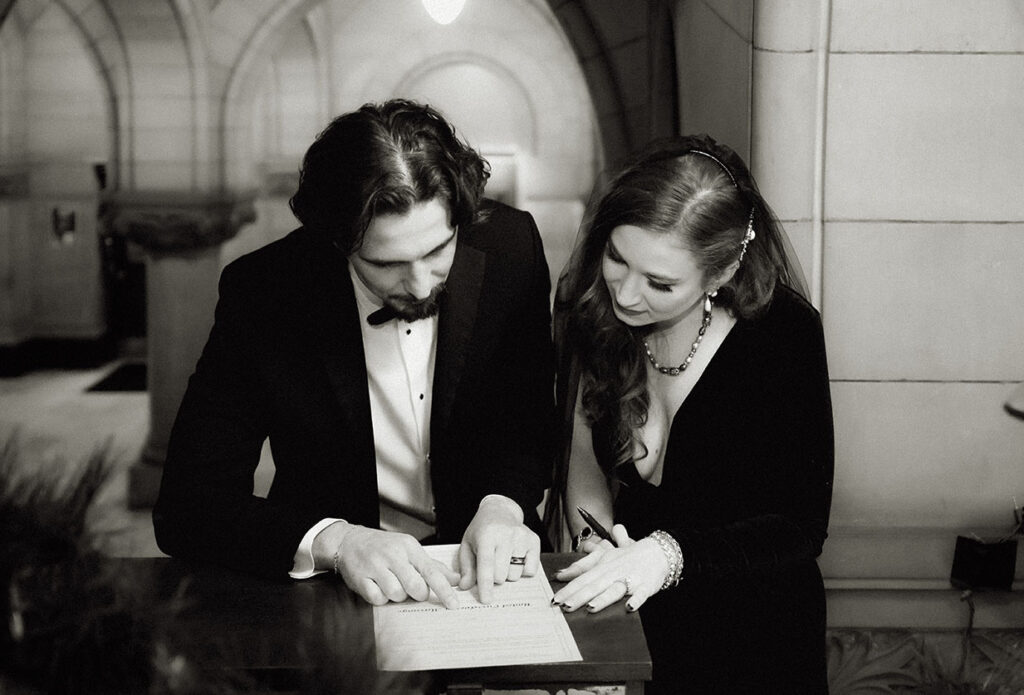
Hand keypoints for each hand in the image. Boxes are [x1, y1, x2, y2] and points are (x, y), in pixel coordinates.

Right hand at [319, 522, 459, 608]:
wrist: (349, 541)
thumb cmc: (383, 547)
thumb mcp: (409, 549)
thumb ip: (432, 566)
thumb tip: (455, 579)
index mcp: (409, 547)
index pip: (431, 571)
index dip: (444, 590)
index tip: (453, 604)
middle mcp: (393, 555)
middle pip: (415, 587)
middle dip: (416, 593)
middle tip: (410, 587)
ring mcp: (375, 566)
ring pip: (397, 594)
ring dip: (397, 595)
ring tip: (391, 583)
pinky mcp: (360, 578)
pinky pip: (377, 598)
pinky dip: (380, 597)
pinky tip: (377, 586)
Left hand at [456, 494, 540, 602]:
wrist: (500, 510)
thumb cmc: (481, 531)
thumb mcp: (467, 545)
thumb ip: (466, 567)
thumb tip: (466, 587)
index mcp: (487, 535)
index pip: (486, 565)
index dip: (485, 585)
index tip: (486, 600)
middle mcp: (506, 535)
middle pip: (501, 575)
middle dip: (494, 578)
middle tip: (491, 566)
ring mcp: (522, 537)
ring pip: (515, 575)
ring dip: (507, 574)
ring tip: (503, 559)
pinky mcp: (534, 541)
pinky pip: (530, 570)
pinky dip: (522, 570)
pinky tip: (515, 559)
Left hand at [551, 524, 668, 612]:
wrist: (657, 552)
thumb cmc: (626, 557)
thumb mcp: (603, 558)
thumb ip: (581, 566)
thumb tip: (559, 574)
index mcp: (603, 567)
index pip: (582, 579)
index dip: (568, 589)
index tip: (554, 600)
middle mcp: (614, 573)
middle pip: (594, 585)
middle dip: (579, 596)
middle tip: (565, 607)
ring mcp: (630, 579)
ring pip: (615, 590)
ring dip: (603, 599)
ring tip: (590, 607)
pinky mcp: (646, 586)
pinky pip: (641, 594)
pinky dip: (636, 600)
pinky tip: (629, 607)